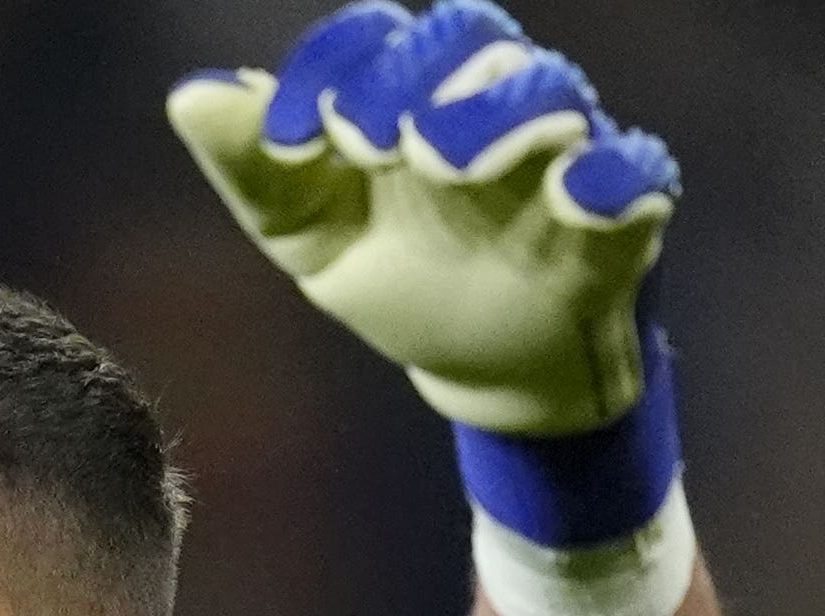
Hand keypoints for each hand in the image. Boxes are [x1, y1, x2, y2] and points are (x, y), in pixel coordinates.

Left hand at [167, 4, 679, 438]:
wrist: (484, 370)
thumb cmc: (401, 278)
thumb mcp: (312, 237)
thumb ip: (256, 168)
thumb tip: (190, 95)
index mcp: (410, 91)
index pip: (376, 38)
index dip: (333, 68)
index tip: (290, 139)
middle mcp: (488, 99)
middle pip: (469, 36)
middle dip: (418, 74)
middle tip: (372, 138)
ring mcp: (559, 149)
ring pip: (549, 89)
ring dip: (497, 113)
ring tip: (444, 158)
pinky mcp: (619, 210)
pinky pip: (634, 172)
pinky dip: (611, 178)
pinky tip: (574, 195)